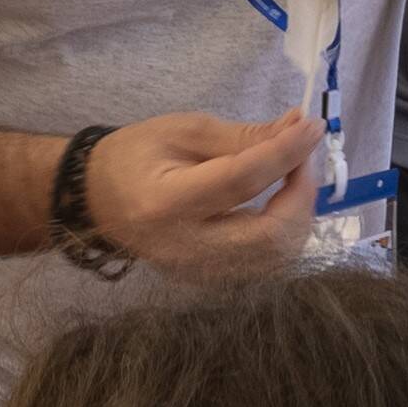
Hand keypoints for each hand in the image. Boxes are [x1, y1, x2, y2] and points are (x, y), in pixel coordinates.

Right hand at [80, 112, 325, 278]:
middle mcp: (183, 248)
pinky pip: (262, 264)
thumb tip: (297, 127)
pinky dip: (282, 232)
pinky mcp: (206, 280)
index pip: (242, 181)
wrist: (95, 198)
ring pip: (273, 258)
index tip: (312, 126)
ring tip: (292, 177)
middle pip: (268, 236)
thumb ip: (243, 136)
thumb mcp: (185, 131)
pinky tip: (278, 203)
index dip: (286, 153)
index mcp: (167, 203)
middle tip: (303, 157)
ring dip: (297, 215)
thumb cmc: (135, 155)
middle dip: (301, 195)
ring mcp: (196, 272)